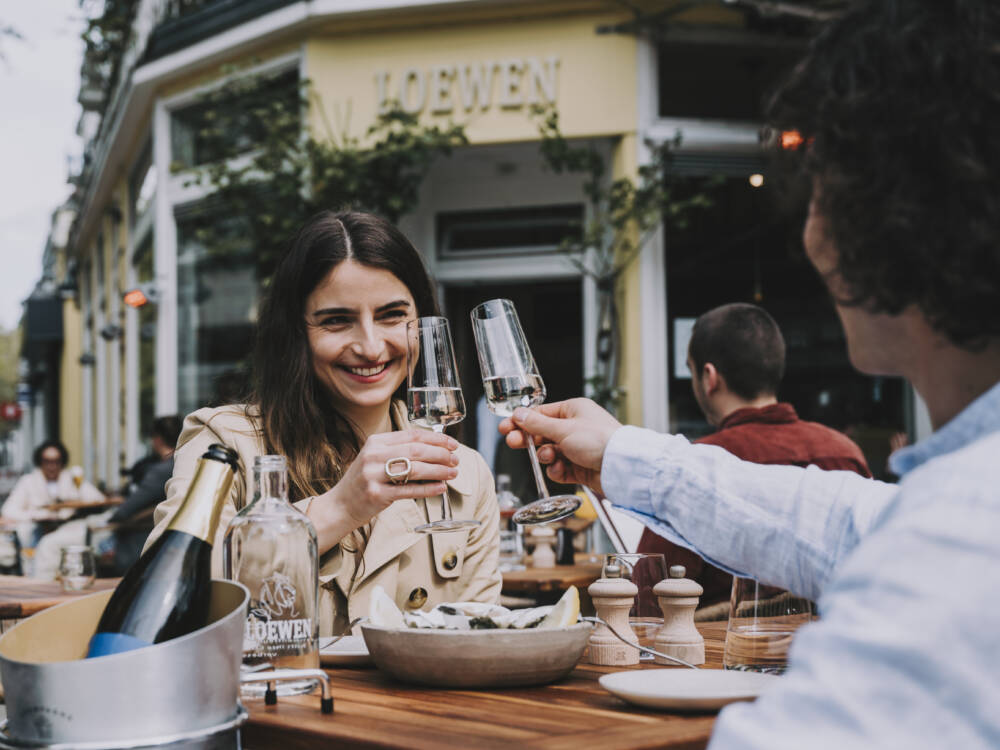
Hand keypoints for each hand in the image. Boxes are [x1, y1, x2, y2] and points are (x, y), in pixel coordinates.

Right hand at [316, 429, 459, 533]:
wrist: (340, 505)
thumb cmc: (364, 481)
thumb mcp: (376, 458)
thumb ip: (399, 451)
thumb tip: (435, 448)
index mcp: (376, 442)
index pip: (412, 435)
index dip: (436, 439)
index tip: (452, 444)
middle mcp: (373, 455)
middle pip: (416, 450)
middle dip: (441, 454)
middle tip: (456, 460)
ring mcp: (373, 475)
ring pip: (415, 469)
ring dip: (439, 471)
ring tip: (453, 473)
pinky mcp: (377, 494)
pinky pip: (409, 490)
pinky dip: (428, 489)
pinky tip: (441, 488)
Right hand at [499, 398, 621, 495]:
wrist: (620, 467)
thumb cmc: (600, 440)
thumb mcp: (564, 429)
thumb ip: (537, 423)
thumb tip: (519, 414)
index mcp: (573, 411)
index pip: (540, 414)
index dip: (522, 421)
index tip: (506, 428)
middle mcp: (575, 427)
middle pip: (542, 433)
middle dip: (529, 440)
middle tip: (515, 443)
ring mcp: (577, 448)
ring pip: (549, 452)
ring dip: (546, 456)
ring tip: (551, 458)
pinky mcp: (580, 466)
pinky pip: (559, 468)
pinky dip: (557, 470)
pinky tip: (561, 469)